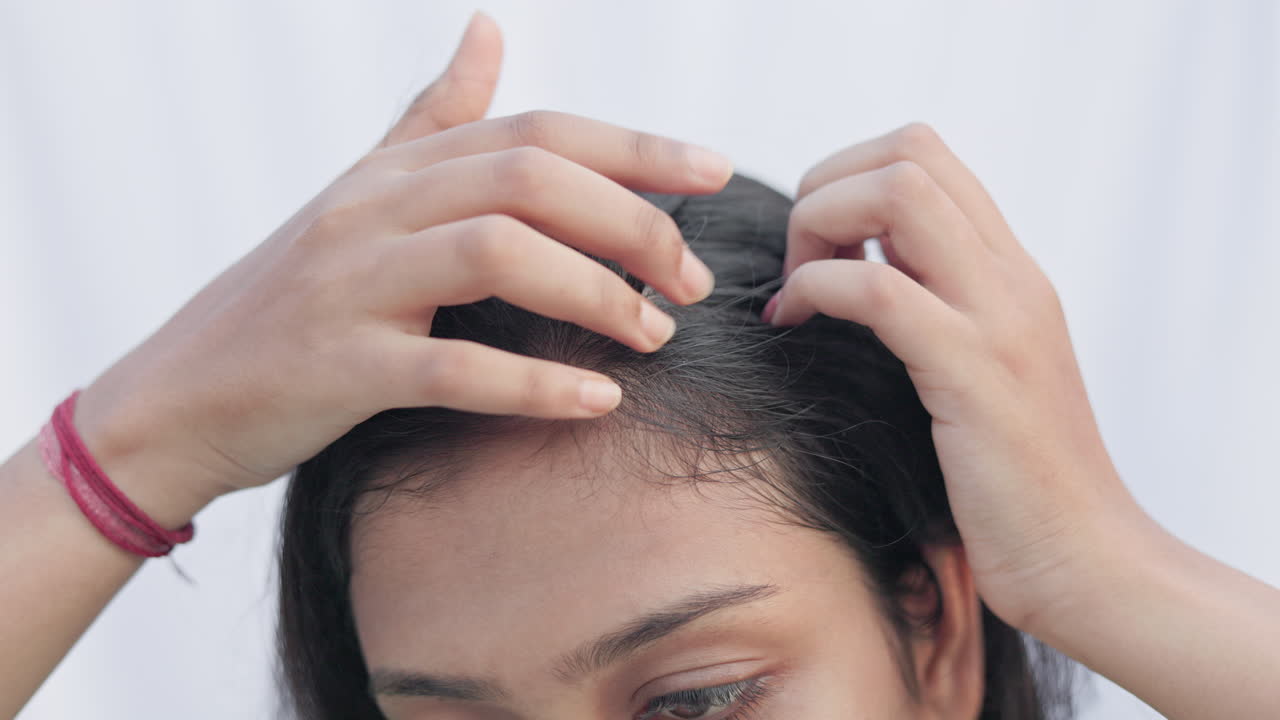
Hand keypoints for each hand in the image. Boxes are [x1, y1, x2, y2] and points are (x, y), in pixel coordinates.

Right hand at [69, 12, 732, 520]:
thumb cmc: (292, 297)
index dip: (635, 148)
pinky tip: (598, 401)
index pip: (535, 133)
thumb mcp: (362, 193)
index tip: (715, 172)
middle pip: (528, 179)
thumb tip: (490, 26)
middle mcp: (375, 209)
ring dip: (595, 293)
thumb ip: (432, 116)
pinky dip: (533, 384)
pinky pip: (450, 368)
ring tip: (654, 333)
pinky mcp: (338, 367)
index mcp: (396, 169)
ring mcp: (352, 285)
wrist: (182, 394)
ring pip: (496, 255)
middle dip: (630, 223)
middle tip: (688, 281)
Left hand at [763, 123, 1140, 631]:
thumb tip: (850, 278)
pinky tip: (794, 327)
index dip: (847, 180)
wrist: (1087, 564)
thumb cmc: (1012, 484)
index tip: (816, 252)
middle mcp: (1011, 278)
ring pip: (898, 194)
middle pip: (908, 153)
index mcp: (1009, 273)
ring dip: (818, 228)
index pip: (923, 155)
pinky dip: (817, 291)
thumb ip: (932, 315)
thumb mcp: (975, 376)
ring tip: (796, 294)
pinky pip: (881, 291)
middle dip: (826, 190)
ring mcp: (999, 320)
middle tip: (797, 267)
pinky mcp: (975, 376)